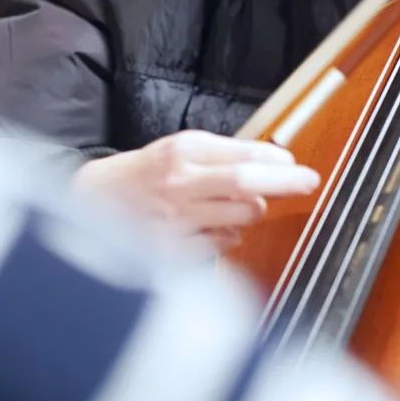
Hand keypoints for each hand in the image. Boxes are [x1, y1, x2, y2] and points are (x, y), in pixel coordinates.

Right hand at [74, 132, 319, 250]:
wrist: (90, 203)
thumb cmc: (143, 175)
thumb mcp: (178, 150)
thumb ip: (222, 154)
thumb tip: (273, 158)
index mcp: (181, 152)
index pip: (241, 154)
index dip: (275, 160)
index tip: (297, 165)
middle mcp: (178, 184)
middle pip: (245, 182)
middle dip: (285, 182)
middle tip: (309, 182)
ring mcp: (176, 220)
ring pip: (240, 216)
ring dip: (253, 210)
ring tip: (243, 205)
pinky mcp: (172, 251)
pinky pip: (222, 243)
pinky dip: (230, 235)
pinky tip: (215, 226)